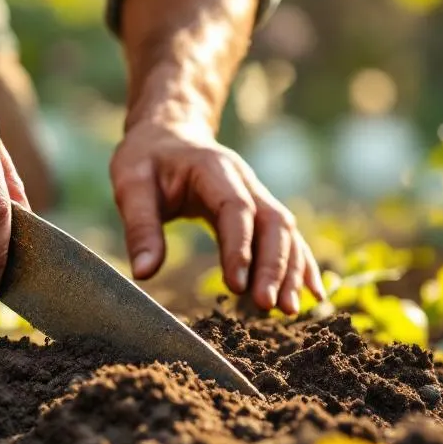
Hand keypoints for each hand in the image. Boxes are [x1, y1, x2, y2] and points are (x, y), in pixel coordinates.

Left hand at [110, 120, 324, 314]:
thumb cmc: (147, 159)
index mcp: (213, 168)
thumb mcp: (131, 184)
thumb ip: (140, 227)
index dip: (239, 247)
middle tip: (267, 305)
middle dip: (274, 265)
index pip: (235, 208)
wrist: (169, 134)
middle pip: (272, 221)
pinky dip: (301, 264)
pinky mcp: (259, 209)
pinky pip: (287, 236)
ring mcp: (257, 193)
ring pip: (285, 231)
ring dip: (291, 270)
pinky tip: (311, 293)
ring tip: (289, 309)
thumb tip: (144, 273)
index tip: (237, 285)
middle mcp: (244, 180)